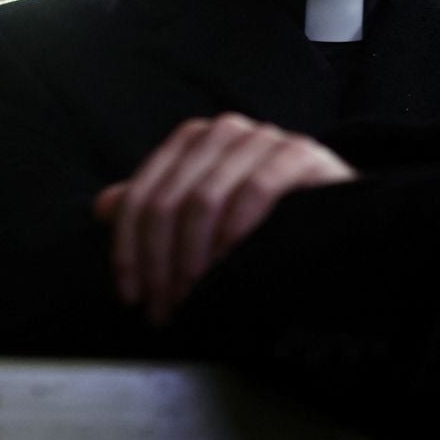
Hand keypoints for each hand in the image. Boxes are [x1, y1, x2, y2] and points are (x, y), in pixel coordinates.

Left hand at [93, 113, 355, 323]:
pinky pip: (256, 190)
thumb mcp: (203, 209)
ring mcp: (261, 138)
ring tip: (192, 300)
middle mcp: (222, 130)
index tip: (131, 295)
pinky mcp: (298, 152)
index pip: (143, 195)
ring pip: (204, 199)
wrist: (337, 209)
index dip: (128, 249)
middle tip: (163, 309)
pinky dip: (235, 234)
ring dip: (192, 259)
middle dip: (159, 264)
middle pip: (168, 202)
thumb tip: (101, 207)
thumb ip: (156, 205)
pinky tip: (229, 268)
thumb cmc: (264, 214)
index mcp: (191, 139)